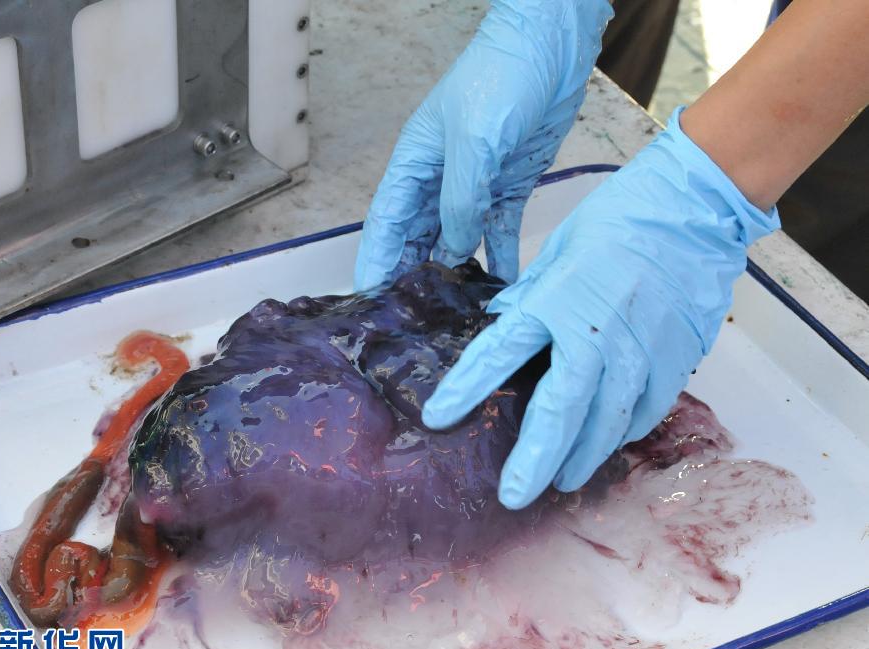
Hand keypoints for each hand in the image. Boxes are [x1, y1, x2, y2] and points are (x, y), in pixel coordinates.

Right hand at [354, 0, 613, 289]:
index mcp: (413, 167)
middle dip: (413, 280)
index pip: (386, 226)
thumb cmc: (501, 78)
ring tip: (455, 317)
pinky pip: (499, 236)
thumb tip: (451, 252)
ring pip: (455, 244)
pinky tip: (500, 292)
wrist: (553, 48)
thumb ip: (459, 201)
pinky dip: (499, 262)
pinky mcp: (507, 191)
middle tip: (415, 324)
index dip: (377, 264)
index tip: (372, 303)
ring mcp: (474, 189)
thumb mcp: (474, 142)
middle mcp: (437, 183)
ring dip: (455, 278)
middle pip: (417, 242)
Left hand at [422, 109, 779, 508]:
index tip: (438, 419)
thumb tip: (504, 319)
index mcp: (556, 300)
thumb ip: (532, 292)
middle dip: (535, 460)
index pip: (498, 353)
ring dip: (582, 457)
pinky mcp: (677, 358)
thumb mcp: (561, 247)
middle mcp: (595, 335)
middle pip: (560, 412)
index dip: (465, 389)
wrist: (695, 207)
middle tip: (514, 496)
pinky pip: (648, 409)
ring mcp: (640, 352)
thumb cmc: (623, 217)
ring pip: (607, 423)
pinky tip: (611, 444)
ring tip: (561, 482)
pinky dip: (626, 432)